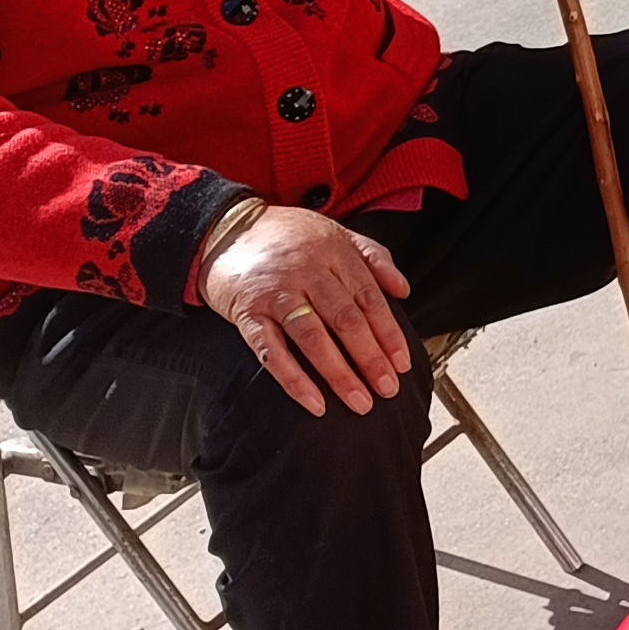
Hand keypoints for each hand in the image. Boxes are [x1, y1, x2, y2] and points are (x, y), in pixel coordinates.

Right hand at [200, 206, 412, 416]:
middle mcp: (308, 272)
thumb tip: (403, 289)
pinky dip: (294, 380)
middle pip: (346, 321)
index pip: (369, 298)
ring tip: (359, 401)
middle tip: (387, 388)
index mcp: (334, 253)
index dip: (389, 333)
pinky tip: (313, 401)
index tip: (402, 362)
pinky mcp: (248, 313)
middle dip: (371, 359)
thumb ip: (372, 257)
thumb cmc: (285, 235)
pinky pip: (272, 352)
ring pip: (313, 338)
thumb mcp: (335, 233)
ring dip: (339, 375)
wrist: (225, 228)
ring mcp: (277, 293)